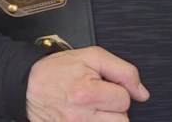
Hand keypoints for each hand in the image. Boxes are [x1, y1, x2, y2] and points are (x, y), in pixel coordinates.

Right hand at [26, 46, 149, 120]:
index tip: (106, 85)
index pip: (124, 99)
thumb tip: (142, 93)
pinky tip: (89, 116)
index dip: (118, 89)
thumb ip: (123, 71)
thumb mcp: (92, 56)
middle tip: (101, 98)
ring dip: (107, 119)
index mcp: (86, 92)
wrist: (29, 85)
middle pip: (121, 121)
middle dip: (115, 108)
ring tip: (95, 108)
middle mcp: (80, 116)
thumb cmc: (59, 69)